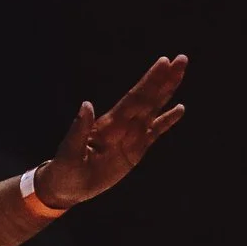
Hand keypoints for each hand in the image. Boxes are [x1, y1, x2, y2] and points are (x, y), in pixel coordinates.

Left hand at [32, 55, 188, 208]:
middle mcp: (122, 125)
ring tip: (181, 73)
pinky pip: (155, 132)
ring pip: (154, 110)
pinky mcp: (136, 150)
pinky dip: (167, 121)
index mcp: (108, 124)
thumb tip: (86, 104)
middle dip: (165, 79)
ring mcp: (131, 136)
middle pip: (148, 98)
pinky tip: (180, 109)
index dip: (149, 81)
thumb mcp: (69, 151)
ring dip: (168, 92)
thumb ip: (78, 129)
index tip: (163, 62)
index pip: (133, 98)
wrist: (67, 187)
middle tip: (182, 59)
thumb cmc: (64, 168)